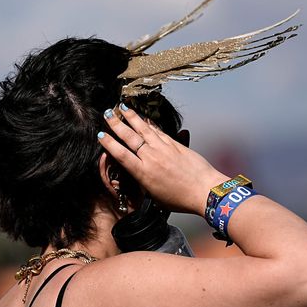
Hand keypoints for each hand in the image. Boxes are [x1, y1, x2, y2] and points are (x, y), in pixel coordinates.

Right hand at [98, 104, 227, 214]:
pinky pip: (159, 131)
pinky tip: (144, 118)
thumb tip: (139, 174)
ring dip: (132, 117)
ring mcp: (164, 149)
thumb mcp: (155, 196)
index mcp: (143, 173)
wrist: (204, 190)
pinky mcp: (175, 144)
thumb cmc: (181, 199)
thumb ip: (145, 183)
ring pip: (144, 129)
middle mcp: (151, 158)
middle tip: (108, 113)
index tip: (101, 135)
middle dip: (117, 124)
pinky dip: (150, 123)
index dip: (110, 144)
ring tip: (123, 107)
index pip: (121, 154)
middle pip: (130, 137)